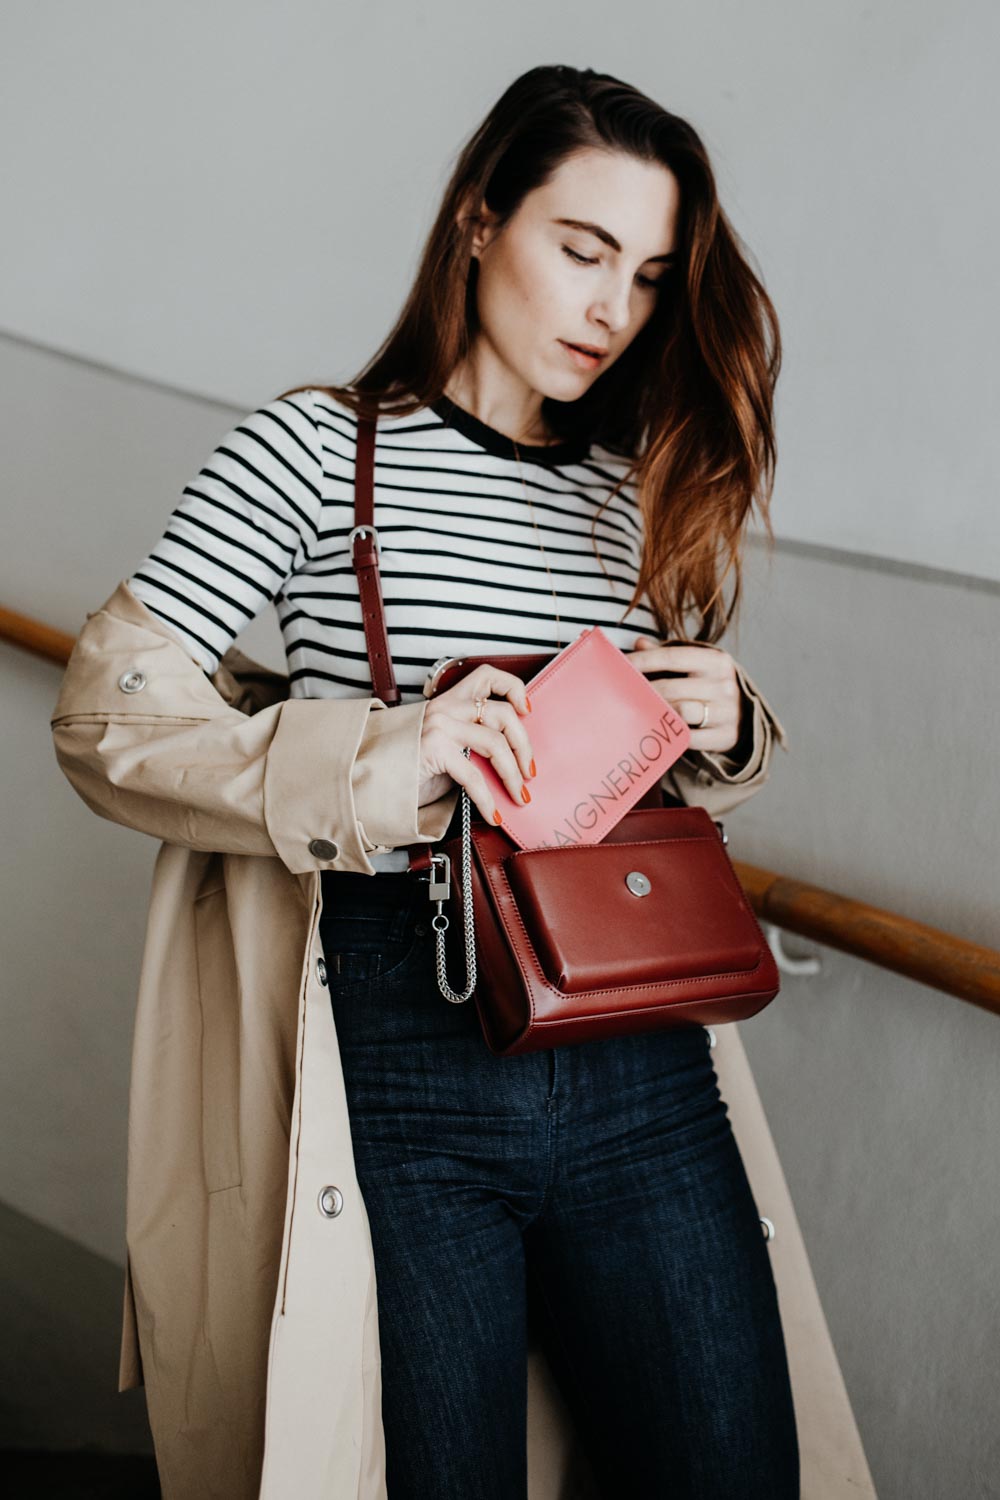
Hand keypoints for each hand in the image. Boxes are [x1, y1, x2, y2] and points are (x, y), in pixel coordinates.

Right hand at [418, 665, 535, 822]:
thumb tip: (508, 760)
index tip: (528, 711)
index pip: (487, 676)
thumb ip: (470, 744)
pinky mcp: (434, 749)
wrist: (369, 782)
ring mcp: (440, 726)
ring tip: (519, 796)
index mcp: (448, 702)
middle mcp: (445, 708)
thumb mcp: (444, 748)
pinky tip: (493, 814)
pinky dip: (488, 799)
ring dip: (513, 775)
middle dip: (524, 746)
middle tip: (530, 771)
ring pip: (495, 743)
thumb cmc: (406, 769)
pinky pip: (474, 775)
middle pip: (503, 714)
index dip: (514, 689)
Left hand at [626, 636, 742, 754]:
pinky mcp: (725, 736)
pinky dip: (670, 735)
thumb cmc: (708, 687)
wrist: (743, 717)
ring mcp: (727, 712)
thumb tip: (639, 643)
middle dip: (643, 692)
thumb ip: (667, 656)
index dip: (644, 661)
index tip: (621, 665)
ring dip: (655, 712)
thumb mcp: (696, 666)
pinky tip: (656, 730)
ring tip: (636, 712)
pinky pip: (689, 738)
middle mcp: (724, 684)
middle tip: (621, 695)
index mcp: (716, 660)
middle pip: (671, 688)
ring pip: (681, 712)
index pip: (672, 657)